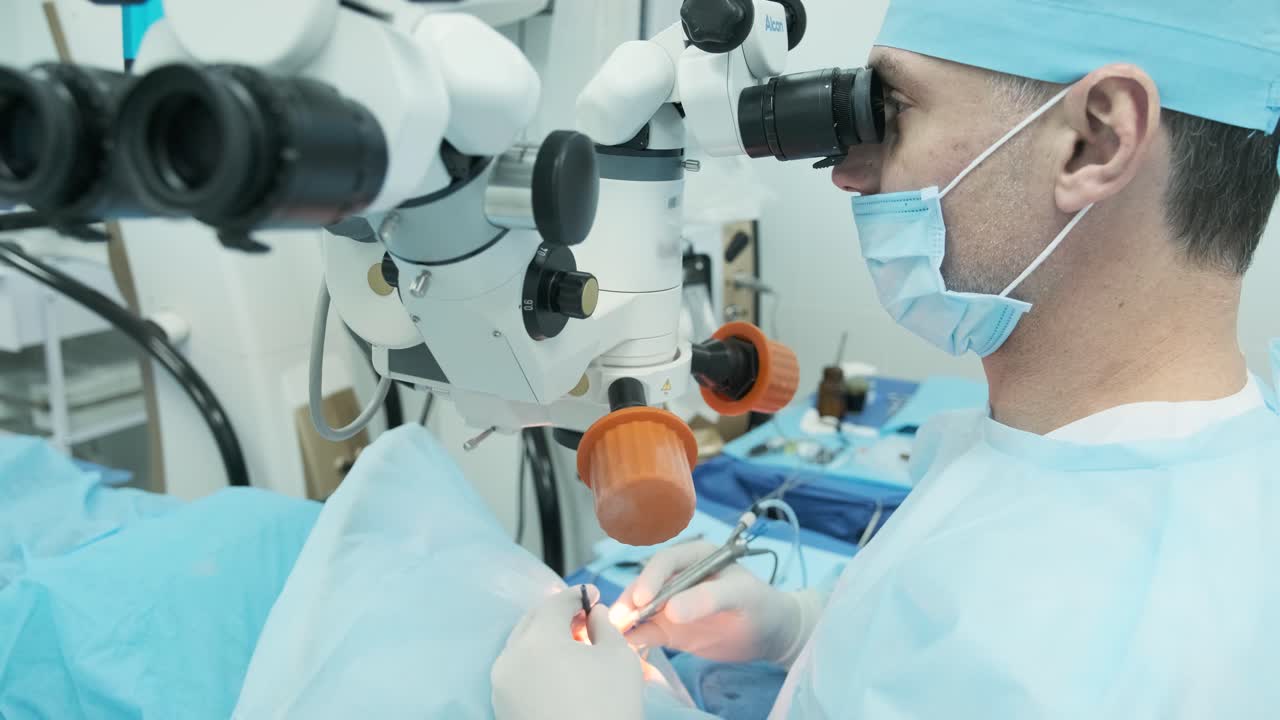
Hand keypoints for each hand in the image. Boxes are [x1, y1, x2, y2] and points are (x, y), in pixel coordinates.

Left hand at [492, 585, 643, 719]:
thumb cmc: (609, 708)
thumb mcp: (619, 658)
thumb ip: (604, 626)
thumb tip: (593, 614)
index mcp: (537, 640)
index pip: (555, 603)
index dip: (577, 596)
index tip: (594, 595)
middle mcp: (510, 659)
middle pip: (532, 622)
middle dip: (558, 615)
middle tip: (585, 619)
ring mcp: (501, 686)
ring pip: (522, 647)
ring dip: (546, 639)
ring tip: (574, 647)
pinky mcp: (502, 708)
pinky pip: (517, 672)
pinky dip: (536, 664)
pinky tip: (560, 673)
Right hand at [609, 540, 820, 665]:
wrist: (770, 634)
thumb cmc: (759, 605)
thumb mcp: (740, 596)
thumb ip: (708, 599)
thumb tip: (670, 610)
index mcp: (694, 557)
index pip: (665, 562)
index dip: (650, 578)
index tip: (643, 598)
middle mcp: (676, 577)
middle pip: (644, 585)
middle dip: (630, 601)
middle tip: (617, 620)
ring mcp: (670, 604)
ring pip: (640, 609)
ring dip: (626, 620)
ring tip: (614, 634)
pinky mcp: (668, 629)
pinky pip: (646, 632)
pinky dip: (634, 638)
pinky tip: (625, 646)